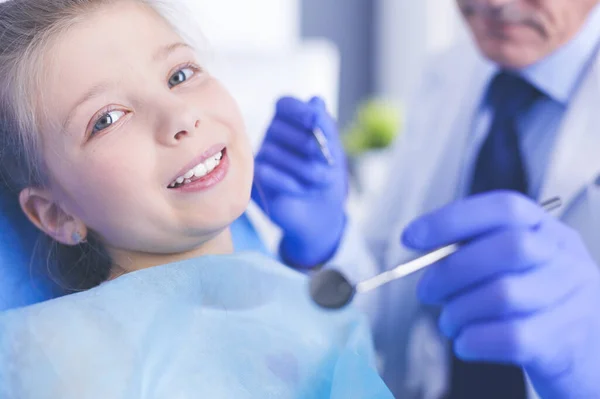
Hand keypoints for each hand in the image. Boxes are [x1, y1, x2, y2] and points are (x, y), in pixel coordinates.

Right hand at [252, 96, 347, 267]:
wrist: (322, 214)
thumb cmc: (327, 179)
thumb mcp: (334, 151)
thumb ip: (325, 126)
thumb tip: (316, 100)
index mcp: (290, 124)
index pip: (284, 105)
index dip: (297, 110)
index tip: (314, 120)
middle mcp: (272, 137)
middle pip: (278, 127)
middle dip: (308, 145)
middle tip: (328, 162)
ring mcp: (262, 158)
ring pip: (273, 152)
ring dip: (303, 168)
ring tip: (318, 181)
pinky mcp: (255, 181)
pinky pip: (265, 173)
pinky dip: (288, 181)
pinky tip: (301, 189)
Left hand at [402, 191, 599, 397]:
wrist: (587, 355)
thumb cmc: (537, 302)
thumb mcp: (519, 265)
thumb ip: (478, 249)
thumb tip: (421, 248)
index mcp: (547, 230)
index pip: (503, 208)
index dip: (452, 219)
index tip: (411, 237)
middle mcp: (563, 259)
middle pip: (506, 248)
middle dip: (451, 270)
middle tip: (427, 291)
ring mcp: (569, 300)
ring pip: (502, 295)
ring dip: (457, 311)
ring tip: (449, 322)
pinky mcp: (560, 343)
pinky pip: (507, 337)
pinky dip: (472, 339)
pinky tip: (464, 342)